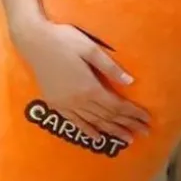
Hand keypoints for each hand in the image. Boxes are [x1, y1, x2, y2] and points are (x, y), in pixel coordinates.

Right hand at [12, 18, 150, 144]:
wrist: (34, 41)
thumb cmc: (65, 40)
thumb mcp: (90, 48)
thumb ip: (110, 67)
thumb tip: (131, 82)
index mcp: (89, 87)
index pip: (117, 106)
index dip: (133, 114)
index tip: (146, 119)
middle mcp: (78, 100)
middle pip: (108, 117)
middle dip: (127, 125)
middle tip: (144, 133)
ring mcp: (65, 104)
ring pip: (93, 123)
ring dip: (111, 132)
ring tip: (127, 140)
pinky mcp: (56, 104)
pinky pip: (75, 122)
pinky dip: (88, 131)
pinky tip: (97, 138)